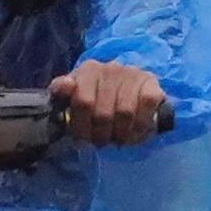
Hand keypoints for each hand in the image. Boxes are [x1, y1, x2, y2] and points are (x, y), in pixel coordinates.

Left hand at [51, 59, 167, 144]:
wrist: (130, 95)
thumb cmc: (96, 100)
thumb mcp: (71, 98)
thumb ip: (60, 92)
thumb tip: (65, 85)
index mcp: (88, 70)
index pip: (83, 102)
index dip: (82, 127)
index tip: (83, 139)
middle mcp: (111, 68)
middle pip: (103, 113)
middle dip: (101, 134)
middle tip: (101, 142)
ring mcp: (132, 74)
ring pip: (125, 113)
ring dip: (120, 134)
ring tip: (117, 139)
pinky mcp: (151, 83)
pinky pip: (146, 106)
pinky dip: (140, 126)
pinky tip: (134, 132)